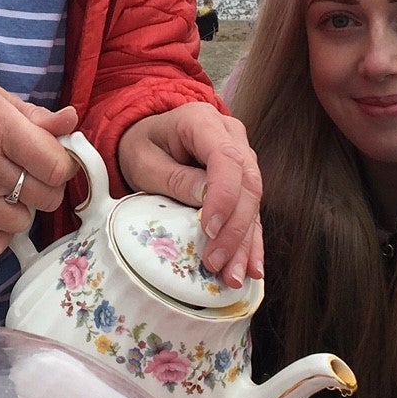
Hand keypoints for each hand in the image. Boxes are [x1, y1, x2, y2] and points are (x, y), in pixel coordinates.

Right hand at [0, 74, 77, 256]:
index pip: (56, 168)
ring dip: (22, 209)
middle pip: (44, 198)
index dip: (64, 165)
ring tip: (8, 189)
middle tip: (33, 173)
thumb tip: (72, 122)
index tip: (55, 159)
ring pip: (21, 223)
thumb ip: (40, 117)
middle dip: (47, 186)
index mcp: (1, 129)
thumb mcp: (0, 99)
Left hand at [117, 103, 263, 285]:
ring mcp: (242, 157)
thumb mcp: (144, 159)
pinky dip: (250, 242)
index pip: (226, 158)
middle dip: (235, 228)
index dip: (224, 196)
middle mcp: (231, 136)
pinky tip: (250, 268)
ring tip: (233, 276)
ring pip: (254, 201)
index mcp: (203, 121)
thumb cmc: (142, 145)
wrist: (146, 136)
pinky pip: (251, 212)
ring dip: (245, 242)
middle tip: (217, 262)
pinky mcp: (242, 181)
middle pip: (248, 182)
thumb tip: (205, 201)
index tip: (209, 230)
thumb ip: (174, 178)